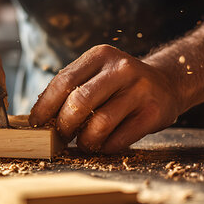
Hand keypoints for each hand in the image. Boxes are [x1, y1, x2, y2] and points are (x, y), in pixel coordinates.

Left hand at [29, 45, 182, 152]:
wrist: (167, 84)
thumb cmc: (121, 84)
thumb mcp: (97, 74)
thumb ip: (73, 88)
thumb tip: (40, 118)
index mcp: (100, 55)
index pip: (63, 81)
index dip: (45, 106)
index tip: (37, 123)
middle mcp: (121, 69)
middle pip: (79, 102)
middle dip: (64, 125)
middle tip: (61, 136)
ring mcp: (140, 90)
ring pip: (100, 123)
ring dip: (86, 140)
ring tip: (84, 143)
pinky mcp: (153, 113)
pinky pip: (120, 138)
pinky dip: (106, 147)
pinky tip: (104, 144)